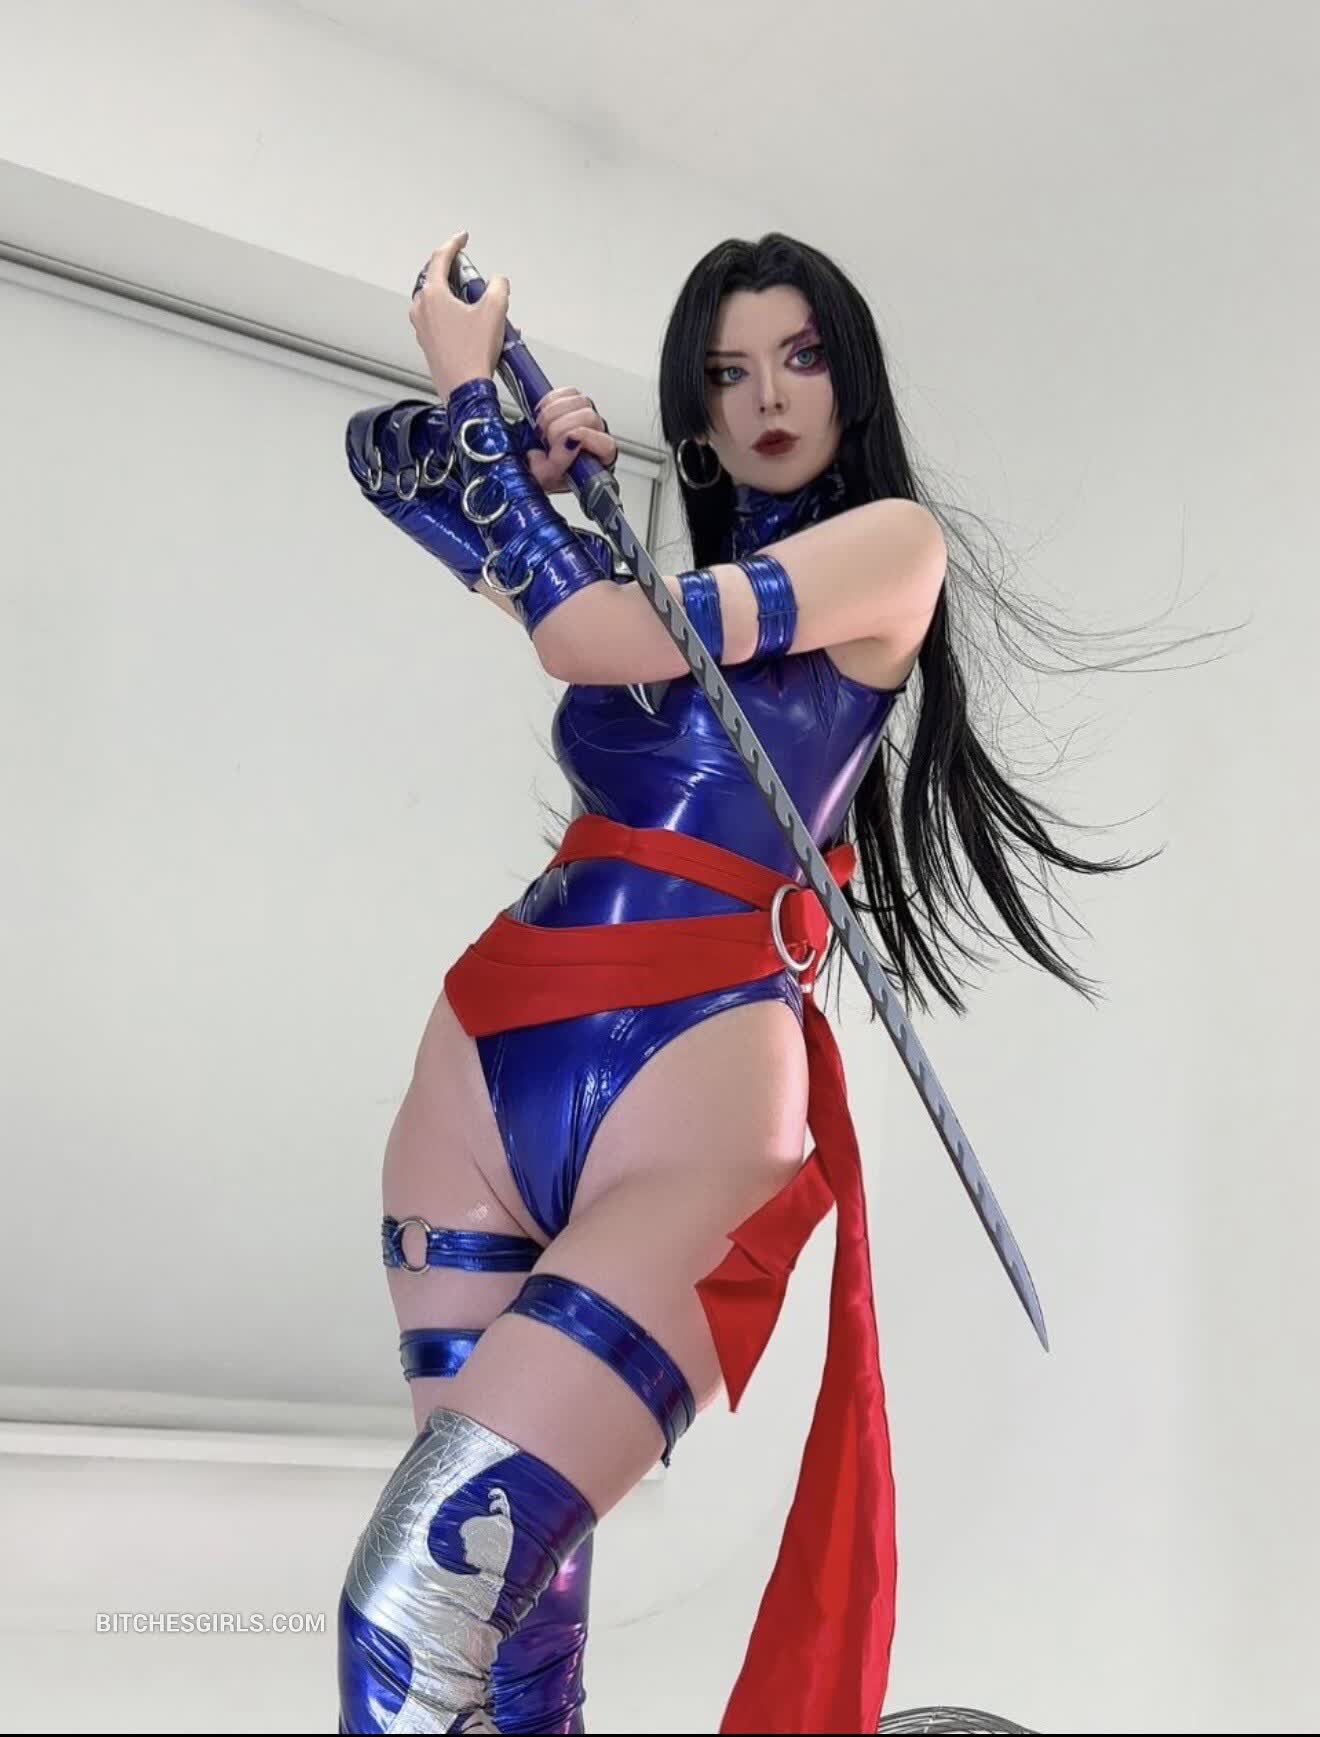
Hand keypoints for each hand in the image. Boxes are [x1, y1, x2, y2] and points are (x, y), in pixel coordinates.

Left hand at [409, 228, 509, 399]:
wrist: (464, 391)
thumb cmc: (472, 355)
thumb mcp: (495, 311)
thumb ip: (498, 287)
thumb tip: (498, 282)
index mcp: (432, 295)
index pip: (440, 258)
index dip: (454, 244)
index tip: (463, 239)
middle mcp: (422, 310)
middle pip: (436, 280)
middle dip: (456, 274)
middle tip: (472, 275)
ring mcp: (422, 329)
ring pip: (438, 302)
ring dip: (458, 299)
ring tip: (481, 307)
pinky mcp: (428, 345)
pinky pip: (440, 322)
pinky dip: (456, 317)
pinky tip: (477, 328)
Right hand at [525, 387, 618, 493]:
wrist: (530, 460)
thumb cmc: (543, 472)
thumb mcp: (545, 477)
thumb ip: (558, 463)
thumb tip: (569, 440)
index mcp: (599, 460)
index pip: (606, 444)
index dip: (583, 438)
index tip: (561, 442)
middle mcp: (598, 435)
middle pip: (589, 417)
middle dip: (559, 427)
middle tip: (545, 439)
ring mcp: (587, 415)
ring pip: (579, 400)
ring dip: (552, 413)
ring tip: (542, 429)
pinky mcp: (574, 401)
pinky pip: (567, 391)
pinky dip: (550, 401)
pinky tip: (542, 415)